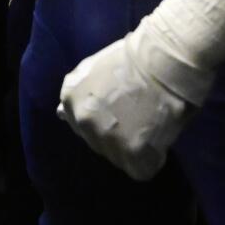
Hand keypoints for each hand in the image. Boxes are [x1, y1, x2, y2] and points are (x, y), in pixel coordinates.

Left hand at [58, 29, 197, 180]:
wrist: (165, 59)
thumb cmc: (138, 55)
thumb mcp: (95, 69)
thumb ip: (81, 94)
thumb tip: (60, 116)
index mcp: (70, 97)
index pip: (82, 124)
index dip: (107, 118)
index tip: (124, 108)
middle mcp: (82, 121)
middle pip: (99, 143)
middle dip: (118, 135)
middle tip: (141, 115)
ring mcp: (105, 138)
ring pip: (119, 158)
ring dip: (135, 147)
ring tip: (153, 123)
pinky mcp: (132, 152)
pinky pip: (142, 169)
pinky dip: (154, 157)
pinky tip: (161, 136)